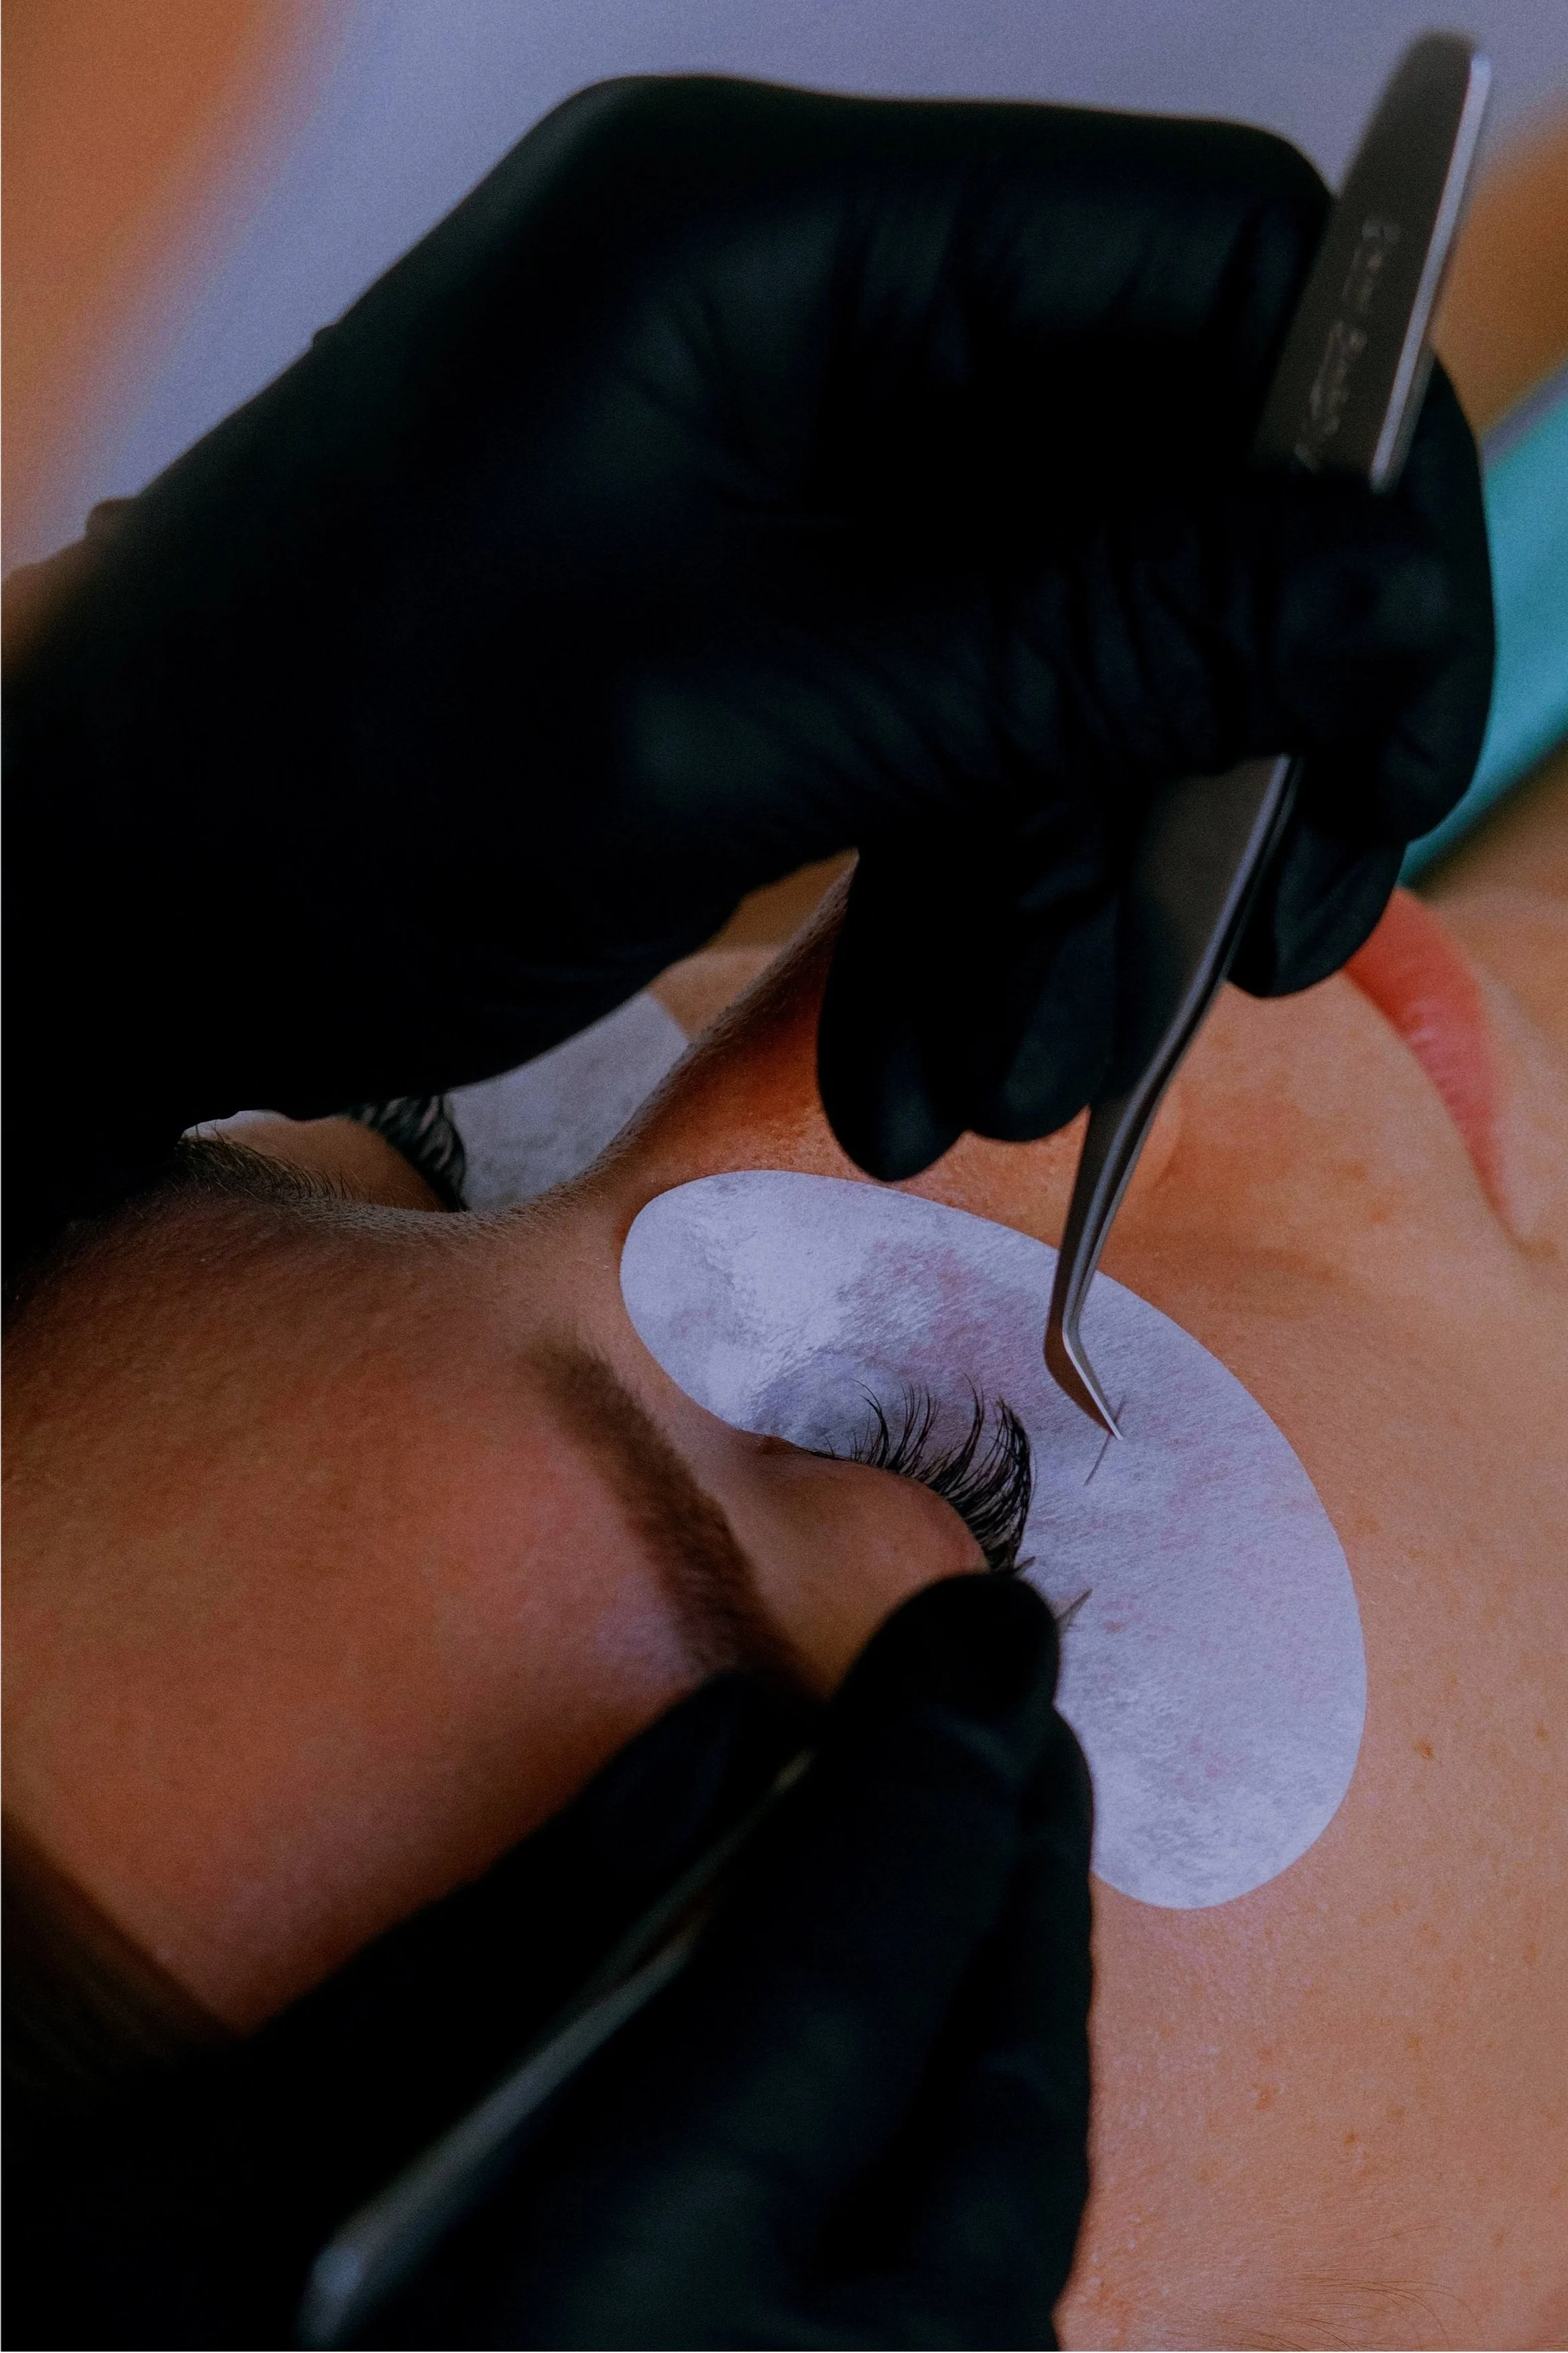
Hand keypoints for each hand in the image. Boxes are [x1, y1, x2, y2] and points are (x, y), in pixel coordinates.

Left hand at [6, 76, 1490, 1229]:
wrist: (111, 901)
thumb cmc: (326, 782)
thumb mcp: (732, 725)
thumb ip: (1075, 649)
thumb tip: (1383, 595)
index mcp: (784, 236)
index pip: (1203, 262)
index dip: (1341, 479)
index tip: (1383, 724)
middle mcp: (806, 318)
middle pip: (1151, 488)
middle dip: (1194, 754)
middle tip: (1225, 959)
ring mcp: (783, 475)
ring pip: (1062, 653)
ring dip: (1065, 886)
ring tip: (1008, 1082)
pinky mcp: (761, 616)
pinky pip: (953, 738)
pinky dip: (967, 906)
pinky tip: (933, 1068)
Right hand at [8, 1580, 1089, 2351]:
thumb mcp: (237, 2190)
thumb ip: (501, 1953)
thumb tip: (724, 1745)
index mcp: (631, 2318)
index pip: (851, 1976)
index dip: (931, 1775)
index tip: (984, 1630)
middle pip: (998, 2106)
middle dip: (1019, 1877)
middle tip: (1023, 1708)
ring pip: (1027, 2223)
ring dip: (1015, 2010)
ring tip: (997, 1851)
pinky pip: (986, 2310)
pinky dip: (984, 2156)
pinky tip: (944, 2069)